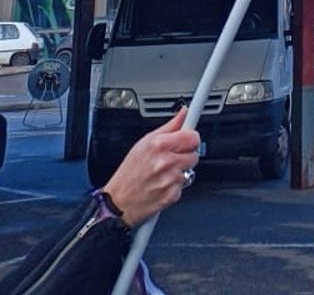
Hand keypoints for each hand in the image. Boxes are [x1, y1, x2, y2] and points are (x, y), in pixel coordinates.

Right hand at [103, 108, 201, 225]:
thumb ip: (168, 127)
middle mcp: (166, 162)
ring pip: (189, 172)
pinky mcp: (171, 196)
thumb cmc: (129, 171)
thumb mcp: (144, 142)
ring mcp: (169, 180)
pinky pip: (182, 187)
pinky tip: (162, 185)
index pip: (192, 137)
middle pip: (194, 155)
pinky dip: (174, 187)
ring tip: (163, 173)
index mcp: (159, 145)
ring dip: (180, 172)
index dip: (192, 138)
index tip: (189, 138)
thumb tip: (184, 112)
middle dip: (185, 156)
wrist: (119, 201)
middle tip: (172, 158)